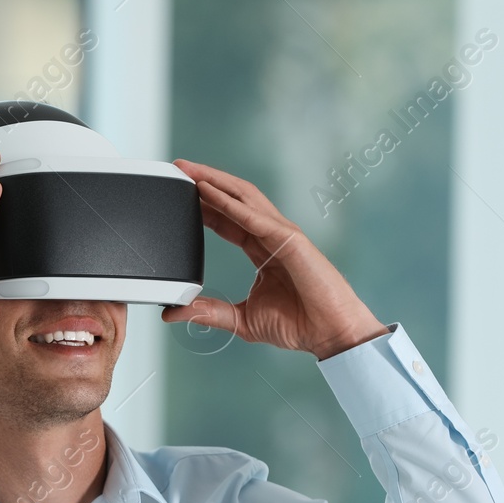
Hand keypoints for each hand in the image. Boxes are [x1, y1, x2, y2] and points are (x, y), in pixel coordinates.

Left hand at [159, 158, 387, 360]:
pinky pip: (255, 218)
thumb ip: (208, 312)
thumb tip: (173, 313)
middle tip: (179, 168)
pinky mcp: (291, 240)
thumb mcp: (241, 319)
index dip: (205, 203)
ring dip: (216, 182)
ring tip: (191, 171)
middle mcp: (272, 235)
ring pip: (244, 198)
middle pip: (234, 198)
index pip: (227, 218)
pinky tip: (210, 193)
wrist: (330, 334)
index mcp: (262, 249)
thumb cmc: (298, 325)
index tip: (181, 193)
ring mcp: (283, 234)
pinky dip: (231, 204)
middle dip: (206, 181)